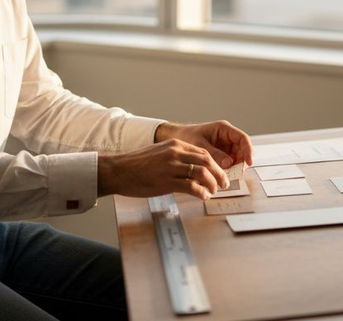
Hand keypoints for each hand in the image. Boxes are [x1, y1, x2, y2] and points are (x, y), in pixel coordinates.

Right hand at [97, 139, 229, 199]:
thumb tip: (194, 169)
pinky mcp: (166, 181)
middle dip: (219, 174)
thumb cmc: (137, 165)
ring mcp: (171, 167)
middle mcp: (175, 153)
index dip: (216, 164)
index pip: (204, 153)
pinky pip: (191, 187)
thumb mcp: (160, 154)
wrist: (118, 170)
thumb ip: (177, 158)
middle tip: (224, 184)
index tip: (221, 173)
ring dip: (212, 184)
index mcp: (175, 145)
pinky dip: (201, 192)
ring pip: (202, 173)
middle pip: (207, 162)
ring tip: (214, 191)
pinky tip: (203, 196)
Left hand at [155, 120, 253, 168]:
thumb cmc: (186, 136)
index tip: (249, 162)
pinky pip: (229, 162)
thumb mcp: (200, 146)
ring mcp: (225, 146)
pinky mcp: (221, 154)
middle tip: (238, 174)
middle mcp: (227, 137)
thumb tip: (228, 164)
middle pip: (242, 150)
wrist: (175, 138)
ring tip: (228, 176)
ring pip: (237, 158)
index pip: (243, 138)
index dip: (248, 150)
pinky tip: (222, 175)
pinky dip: (228, 170)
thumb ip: (214, 154)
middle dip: (242, 162)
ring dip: (235, 167)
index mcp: (224, 129)